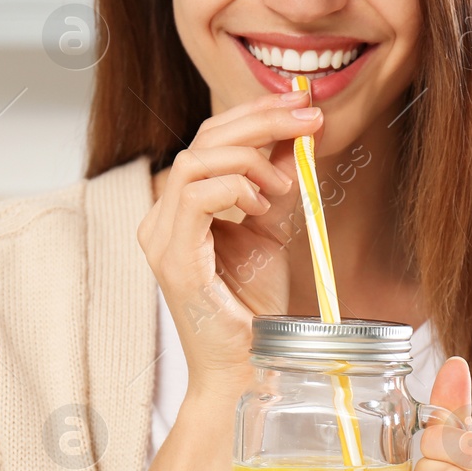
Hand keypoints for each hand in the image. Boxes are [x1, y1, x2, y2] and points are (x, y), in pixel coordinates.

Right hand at [136, 89, 323, 397]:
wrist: (250, 367)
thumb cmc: (256, 308)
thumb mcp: (273, 227)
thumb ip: (278, 181)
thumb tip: (301, 132)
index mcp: (183, 207)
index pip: (211, 138)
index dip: (256, 112)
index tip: (301, 103)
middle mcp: (163, 218)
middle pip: (202, 139)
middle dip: (261, 120)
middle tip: (309, 118)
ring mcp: (162, 238)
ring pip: (193, 160)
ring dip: (249, 158)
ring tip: (284, 185)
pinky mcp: (173, 260)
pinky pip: (195, 196)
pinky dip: (235, 187)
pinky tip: (261, 204)